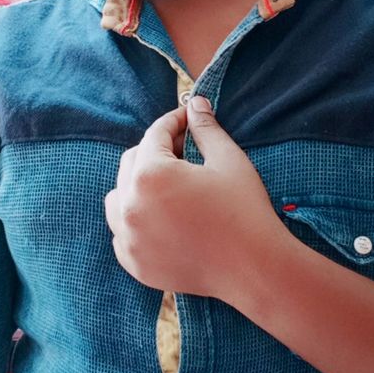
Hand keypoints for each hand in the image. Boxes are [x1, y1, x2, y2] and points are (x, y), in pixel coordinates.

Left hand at [104, 96, 282, 299]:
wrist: (254, 269)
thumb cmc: (244, 209)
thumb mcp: (227, 159)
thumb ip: (205, 128)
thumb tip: (195, 103)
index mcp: (151, 175)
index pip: (155, 134)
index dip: (174, 121)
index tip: (189, 118)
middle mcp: (130, 205)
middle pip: (132, 161)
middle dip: (157, 150)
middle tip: (186, 150)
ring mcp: (128, 238)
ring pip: (119, 195)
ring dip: (138, 182)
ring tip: (170, 183)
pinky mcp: (133, 262)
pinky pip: (122, 230)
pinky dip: (136, 218)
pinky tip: (163, 216)